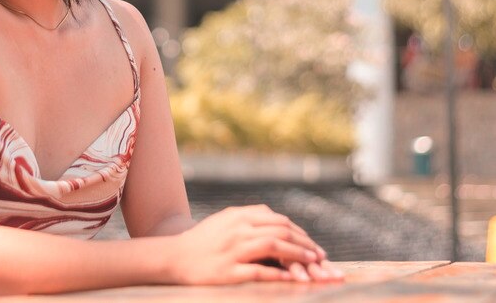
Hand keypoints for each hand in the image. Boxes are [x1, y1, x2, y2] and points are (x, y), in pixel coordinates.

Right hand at [166, 205, 343, 284]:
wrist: (174, 256)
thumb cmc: (202, 240)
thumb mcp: (225, 221)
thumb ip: (248, 217)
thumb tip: (275, 220)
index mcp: (239, 217)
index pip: (278, 220)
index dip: (299, 232)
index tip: (312, 245)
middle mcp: (238, 229)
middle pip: (280, 231)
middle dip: (305, 243)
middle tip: (321, 256)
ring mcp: (233, 249)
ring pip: (273, 246)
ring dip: (298, 255)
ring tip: (313, 264)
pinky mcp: (228, 270)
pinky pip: (258, 270)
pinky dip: (278, 273)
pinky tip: (292, 279)